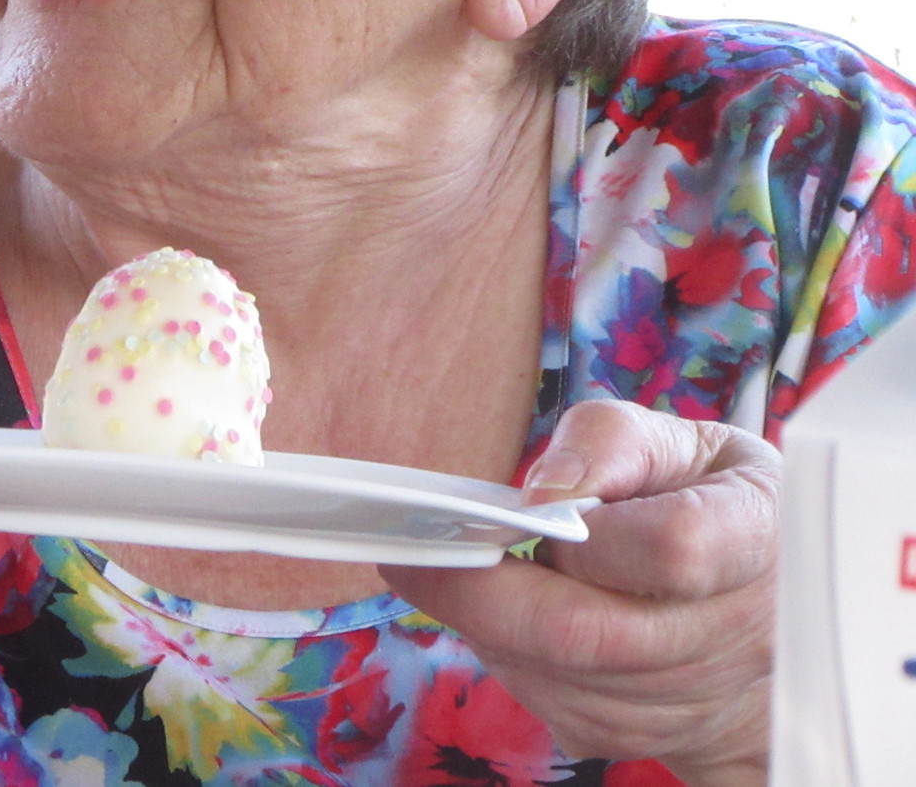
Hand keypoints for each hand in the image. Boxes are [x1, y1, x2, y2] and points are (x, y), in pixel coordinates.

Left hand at [382, 400, 776, 786]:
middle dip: (482, 592)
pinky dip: (509, 654)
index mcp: (762, 538)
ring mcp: (695, 700)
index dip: (589, 531)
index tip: (527, 506)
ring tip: (475, 574)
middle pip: (588, 634)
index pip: (673, 548)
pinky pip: (548, 700)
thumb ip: (611, 441)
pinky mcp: (644, 736)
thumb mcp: (681, 443)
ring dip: (490, 623)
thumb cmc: (707, 506)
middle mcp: (742, 635)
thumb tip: (543, 493)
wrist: (764, 626)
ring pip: (554, 674)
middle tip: (412, 554)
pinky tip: (513, 615)